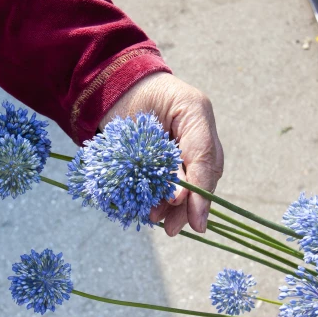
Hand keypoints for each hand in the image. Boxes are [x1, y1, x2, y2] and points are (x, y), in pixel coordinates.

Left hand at [99, 72, 223, 235]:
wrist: (111, 87)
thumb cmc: (131, 94)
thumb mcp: (148, 120)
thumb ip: (165, 157)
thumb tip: (178, 198)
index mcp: (197, 114)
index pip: (205, 158)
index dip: (200, 191)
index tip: (195, 220)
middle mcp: (197, 132)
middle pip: (201, 176)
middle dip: (188, 206)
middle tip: (171, 229)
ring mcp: (184, 144)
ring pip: (187, 183)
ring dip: (174, 208)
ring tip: (158, 222)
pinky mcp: (167, 156)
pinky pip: (170, 183)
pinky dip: (162, 200)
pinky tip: (152, 212)